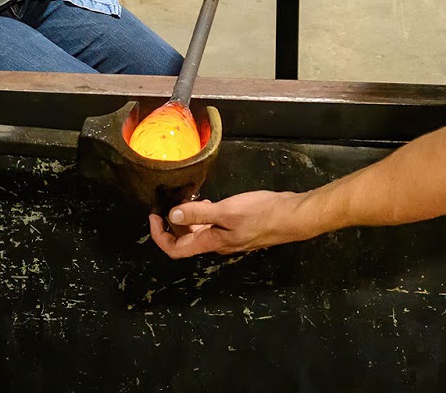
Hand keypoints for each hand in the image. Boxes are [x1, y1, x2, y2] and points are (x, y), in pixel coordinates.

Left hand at [148, 191, 311, 257]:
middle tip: (168, 199)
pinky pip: (213, 224)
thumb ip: (199, 215)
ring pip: (199, 232)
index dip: (159, 236)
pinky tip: (207, 199)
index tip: (154, 215)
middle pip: (185, 240)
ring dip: (188, 217)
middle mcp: (217, 244)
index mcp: (211, 243)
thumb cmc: (261, 214)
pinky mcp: (237, 228)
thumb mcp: (227, 211)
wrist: (291, 216)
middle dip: (172, 222)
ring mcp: (228, 237)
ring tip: (186, 196)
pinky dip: (203, 213)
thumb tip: (171, 216)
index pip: (175, 250)